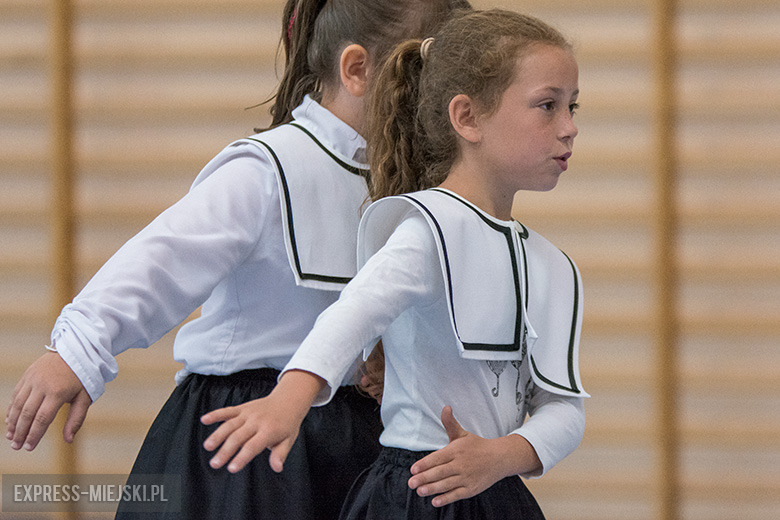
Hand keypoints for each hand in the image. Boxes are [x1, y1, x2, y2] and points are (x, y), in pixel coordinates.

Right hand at [6, 351, 91, 450]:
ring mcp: (33, 379)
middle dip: (20, 432)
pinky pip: (16, 395)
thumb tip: (68, 440)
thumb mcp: (85, 397)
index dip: (34, 435)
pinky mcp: (27, 375)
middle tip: (16, 446)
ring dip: (12, 423)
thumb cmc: (83, 377)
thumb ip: (76, 419)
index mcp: (58, 392)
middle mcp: (42, 385)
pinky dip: (11, 409)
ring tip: (11, 437)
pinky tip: (10, 421)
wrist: (76, 350)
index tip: (29, 447)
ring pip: (17, 404)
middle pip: (27, 414)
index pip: (42, 419)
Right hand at [200, 370, 323, 473]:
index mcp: (269, 431)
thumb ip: (280, 454)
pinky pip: (228, 411)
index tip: (231, 468)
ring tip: (208, 447)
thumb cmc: (287, 425)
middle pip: (238, 437)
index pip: (253, 446)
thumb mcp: (288, 440)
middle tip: (214, 464)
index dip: (242, 457)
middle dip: (225, 451)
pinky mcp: (242, 408)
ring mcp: (248, 413)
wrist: (288, 400)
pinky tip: (204, 420)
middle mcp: (257, 421)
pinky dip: (216, 414)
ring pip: (230, 424)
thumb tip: (277, 468)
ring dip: (217, 435)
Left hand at [407, 406, 539, 506]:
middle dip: (424, 478)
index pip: (437, 458)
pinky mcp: (472, 489)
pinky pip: (457, 494)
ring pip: (446, 484)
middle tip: (411, 483)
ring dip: (432, 489)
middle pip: (440, 472)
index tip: (413, 469)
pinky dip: (446, 498)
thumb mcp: (462, 434)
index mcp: (456, 450)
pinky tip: (435, 501)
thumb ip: (450, 423)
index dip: (424, 464)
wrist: (500, 458)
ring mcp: (467, 477)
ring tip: (419, 491)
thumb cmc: (477, 446)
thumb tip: (445, 407)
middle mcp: (461, 464)